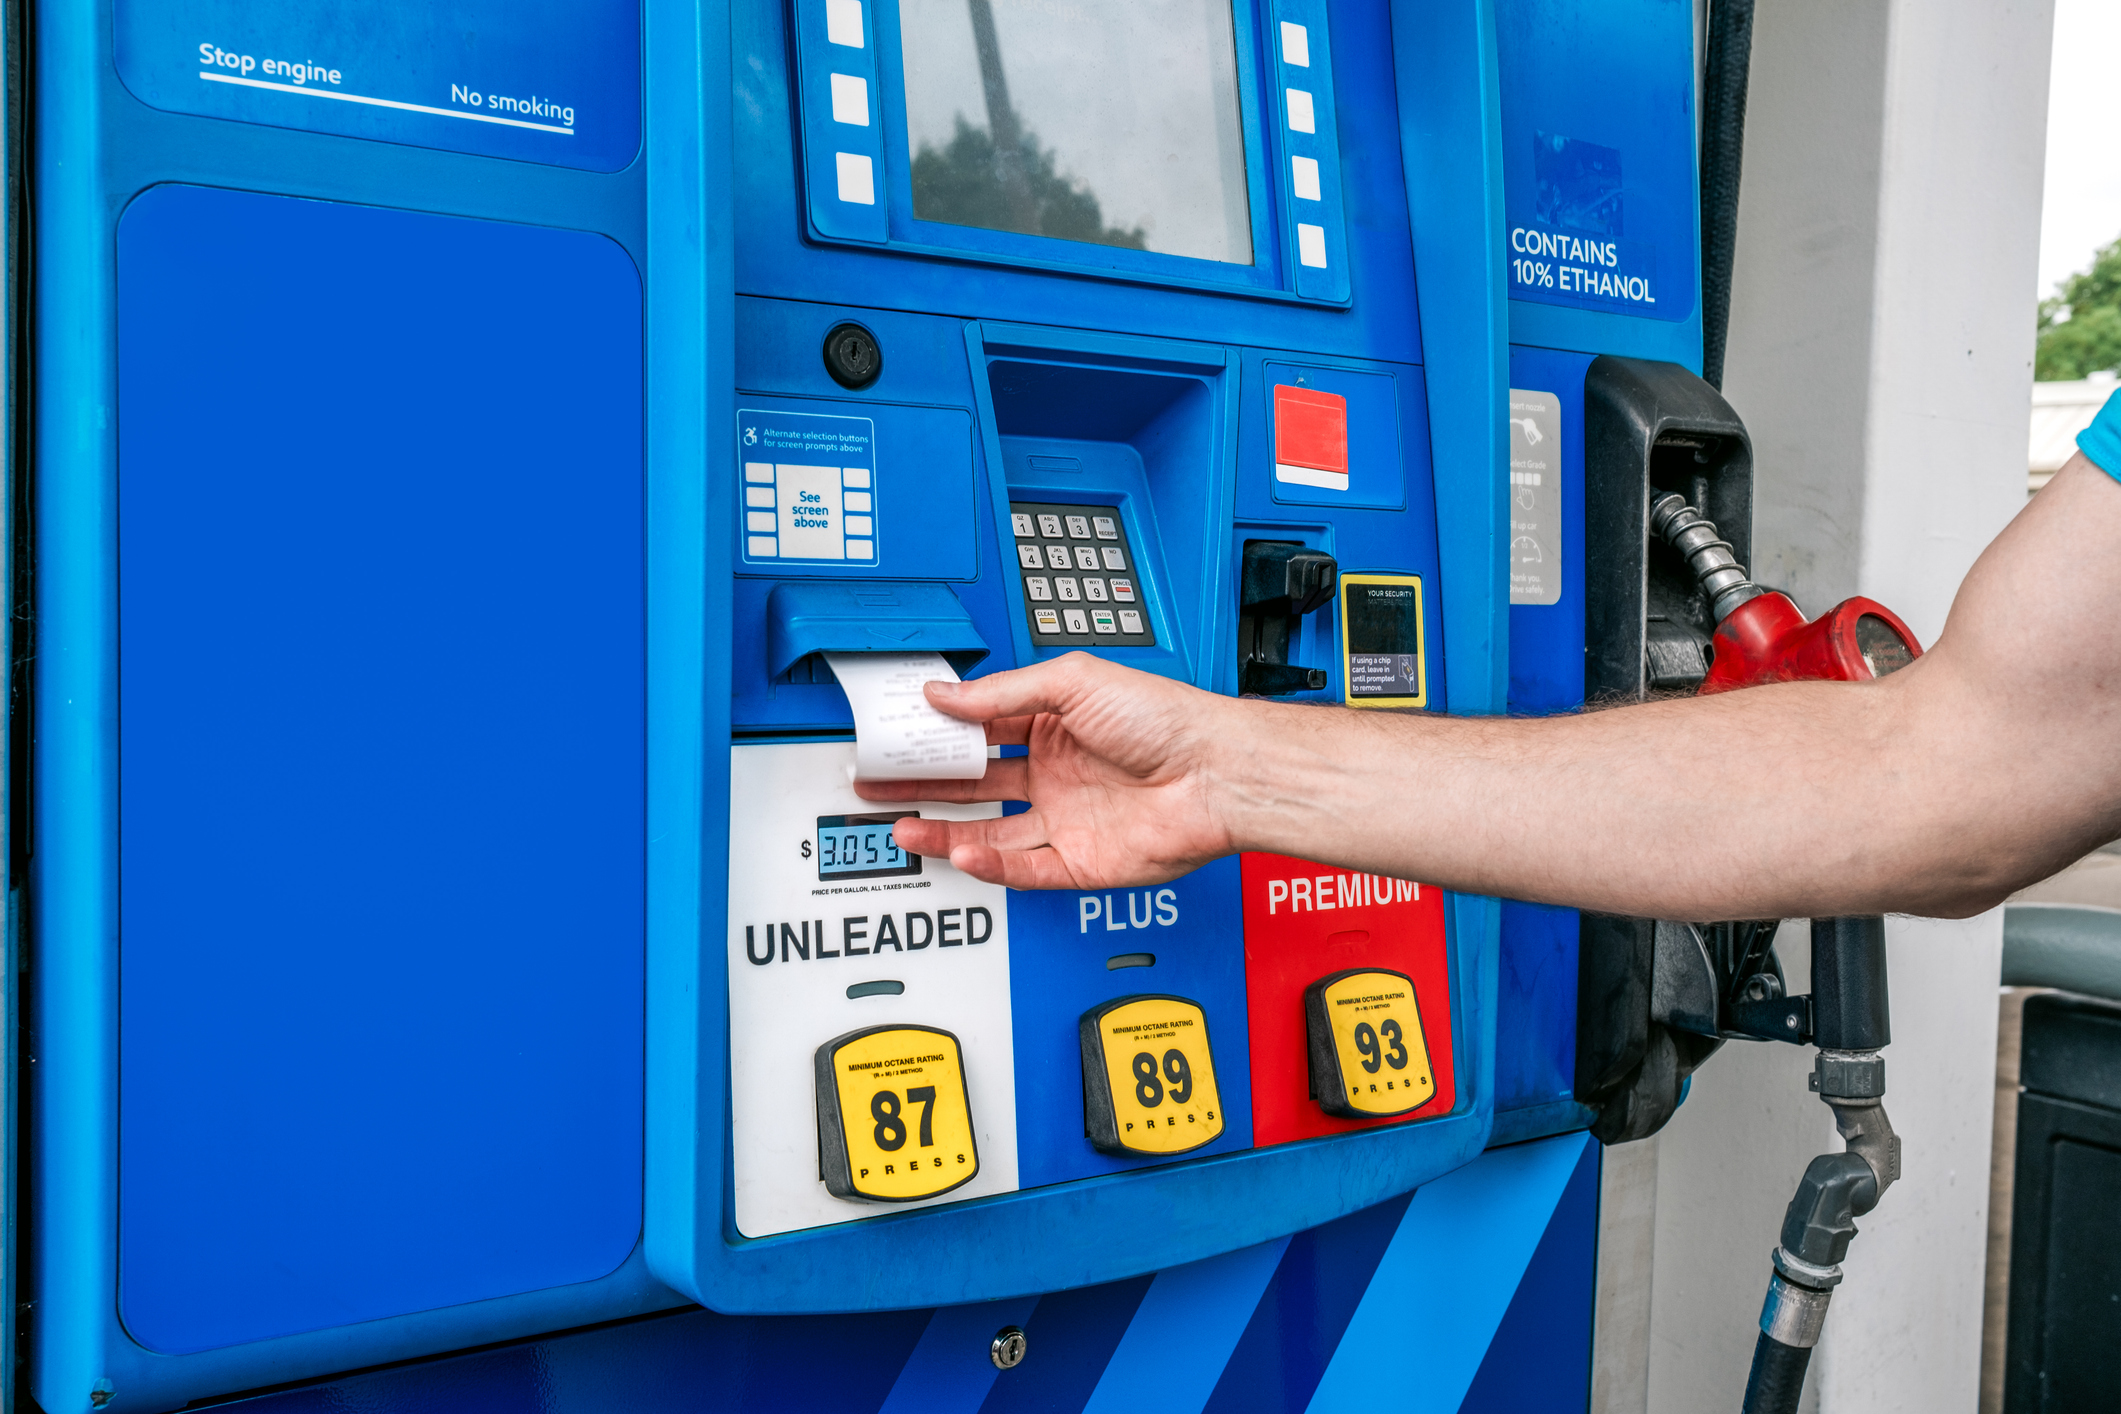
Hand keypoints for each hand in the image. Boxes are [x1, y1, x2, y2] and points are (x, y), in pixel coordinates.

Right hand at [855, 653, 1241, 888]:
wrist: (1215, 772)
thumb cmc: (1166, 719)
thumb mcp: (1073, 683)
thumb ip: (1001, 694)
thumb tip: (943, 695)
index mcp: (1052, 725)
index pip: (978, 730)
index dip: (936, 735)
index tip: (896, 734)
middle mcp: (1055, 773)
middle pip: (973, 784)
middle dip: (923, 784)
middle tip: (876, 780)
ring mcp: (1066, 818)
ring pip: (988, 832)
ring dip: (942, 829)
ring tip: (900, 823)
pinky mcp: (1081, 861)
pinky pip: (1024, 868)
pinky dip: (990, 864)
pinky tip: (960, 850)